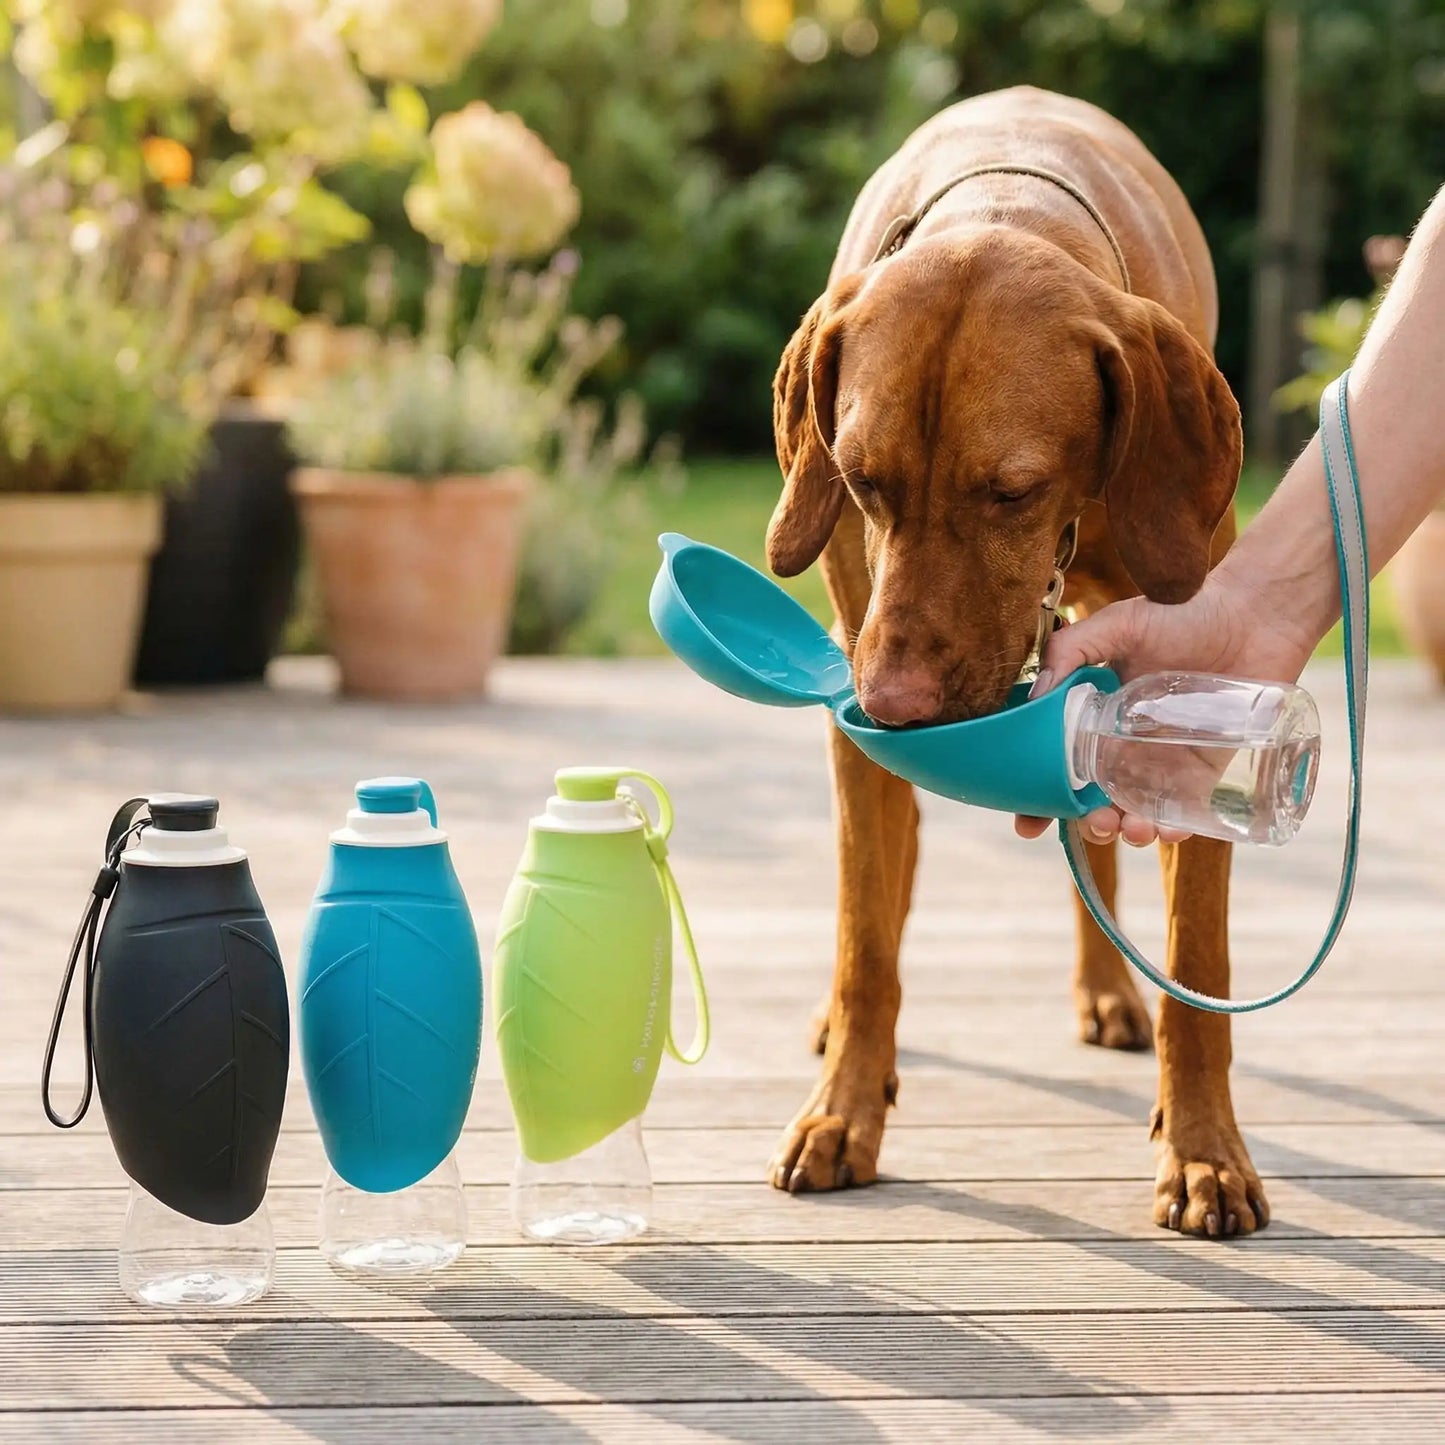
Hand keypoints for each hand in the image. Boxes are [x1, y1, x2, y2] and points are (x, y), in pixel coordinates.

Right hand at [1014, 570, 1315, 845]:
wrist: (1254, 615)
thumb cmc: (1182, 613)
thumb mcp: (1117, 624)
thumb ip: (1069, 651)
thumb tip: (1035, 695)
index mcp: (1091, 716)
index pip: (1054, 764)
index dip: (1036, 800)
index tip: (1027, 825)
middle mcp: (1120, 745)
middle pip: (1089, 800)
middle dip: (1085, 824)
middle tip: (1095, 821)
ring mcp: (1161, 762)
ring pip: (1132, 813)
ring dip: (1126, 832)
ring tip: (1132, 828)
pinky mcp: (1202, 772)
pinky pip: (1181, 813)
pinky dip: (1171, 830)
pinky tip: (1166, 831)